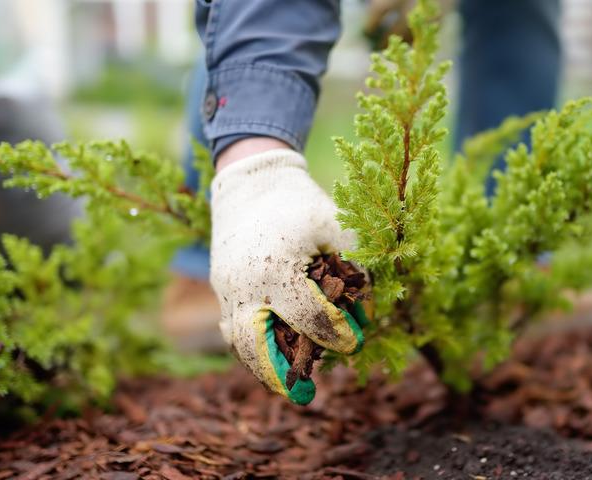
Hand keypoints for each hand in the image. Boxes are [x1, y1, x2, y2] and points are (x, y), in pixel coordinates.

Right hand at [210, 146, 365, 404]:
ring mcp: (227, 288)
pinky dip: (250, 347)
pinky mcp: (221, 288)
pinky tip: (273, 356)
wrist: (251, 181)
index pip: (308, 317)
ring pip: (238, 342)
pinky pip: (232, 327)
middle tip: (306, 395)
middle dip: (280, 373)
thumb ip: (355, 264)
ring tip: (287, 382)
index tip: (353, 341)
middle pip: (255, 346)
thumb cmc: (300, 204)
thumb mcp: (335, 225)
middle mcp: (245, 284)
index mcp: (277, 268)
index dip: (335, 334)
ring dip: (262, 366)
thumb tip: (370, 307)